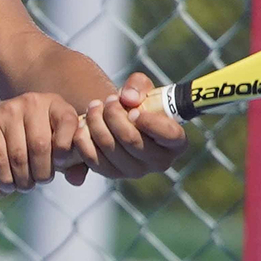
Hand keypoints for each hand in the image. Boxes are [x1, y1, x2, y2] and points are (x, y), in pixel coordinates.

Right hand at [0, 91, 87, 194]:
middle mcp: (32, 102)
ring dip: (23, 181)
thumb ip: (70, 162)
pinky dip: (4, 179)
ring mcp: (9, 111)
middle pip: (41, 146)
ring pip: (19, 156)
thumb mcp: (49, 144)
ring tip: (24, 186)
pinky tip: (7, 185)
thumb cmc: (23, 138)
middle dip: (42, 174)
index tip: (59, 164)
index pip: (69, 123)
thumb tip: (77, 180)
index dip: (66, 148)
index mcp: (53, 104)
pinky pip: (0, 159)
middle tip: (39, 182)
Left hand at [65, 71, 188, 185]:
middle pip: (131, 140)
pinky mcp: (113, 174)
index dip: (149, 121)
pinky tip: (84, 124)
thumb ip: (138, 86)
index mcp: (176, 141)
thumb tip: (128, 99)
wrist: (122, 119)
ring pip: (110, 148)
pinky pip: (93, 159)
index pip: (169, 134)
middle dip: (114, 115)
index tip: (134, 109)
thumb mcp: (143, 88)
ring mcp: (136, 171)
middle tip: (108, 100)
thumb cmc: (139, 103)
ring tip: (95, 107)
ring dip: (96, 122)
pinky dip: (84, 140)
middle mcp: (160, 162)